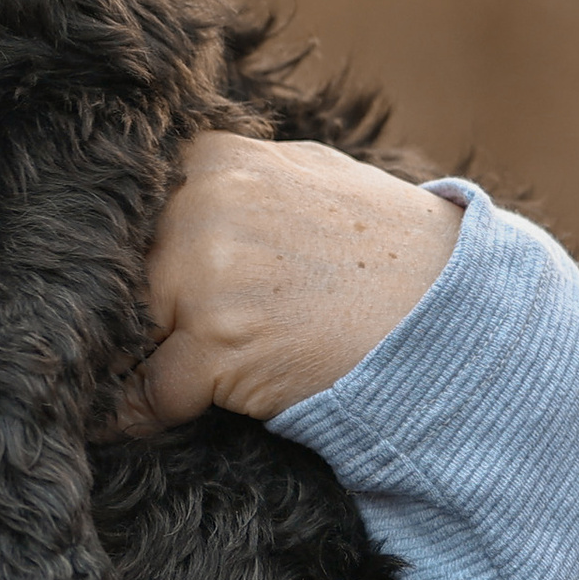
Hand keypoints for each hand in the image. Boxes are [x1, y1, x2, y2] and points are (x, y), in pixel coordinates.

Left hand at [117, 133, 462, 432]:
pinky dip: (144, 413)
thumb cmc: (385, 253)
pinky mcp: (217, 343)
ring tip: (153, 376)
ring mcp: (207, 273)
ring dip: (141, 362)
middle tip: (138, 343)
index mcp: (216, 160)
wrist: (454, 316)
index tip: (126, 287)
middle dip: (135, 314)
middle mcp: (204, 205)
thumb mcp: (308, 178)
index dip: (131, 258)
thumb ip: (233, 179)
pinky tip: (144, 419)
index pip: (131, 213)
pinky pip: (151, 392)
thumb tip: (166, 195)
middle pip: (124, 275)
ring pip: (134, 333)